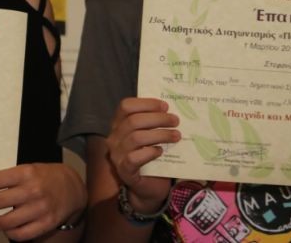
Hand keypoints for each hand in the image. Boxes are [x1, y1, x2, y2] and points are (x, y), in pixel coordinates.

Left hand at [0, 163, 85, 240]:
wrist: (73, 188)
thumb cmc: (44, 176)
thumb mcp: (28, 169)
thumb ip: (8, 179)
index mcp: (25, 172)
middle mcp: (31, 190)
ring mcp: (39, 209)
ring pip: (5, 222)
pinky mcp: (45, 224)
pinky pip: (20, 234)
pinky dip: (7, 234)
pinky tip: (2, 229)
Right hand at [106, 97, 179, 212]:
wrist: (149, 187)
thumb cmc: (151, 156)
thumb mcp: (151, 135)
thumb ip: (154, 123)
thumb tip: (173, 109)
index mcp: (119, 124)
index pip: (126, 106)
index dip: (146, 103)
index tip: (165, 106)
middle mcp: (114, 137)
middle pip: (133, 120)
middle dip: (158, 118)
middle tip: (176, 121)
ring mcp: (117, 154)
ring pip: (136, 138)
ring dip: (159, 134)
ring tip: (176, 136)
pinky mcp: (124, 170)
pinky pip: (134, 158)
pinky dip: (149, 152)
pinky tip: (160, 151)